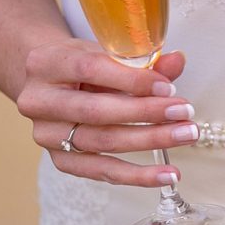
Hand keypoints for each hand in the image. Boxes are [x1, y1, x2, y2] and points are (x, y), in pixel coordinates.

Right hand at [17, 40, 196, 186]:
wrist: (49, 82)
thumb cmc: (81, 62)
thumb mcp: (104, 50)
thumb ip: (139, 58)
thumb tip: (177, 62)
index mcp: (46, 62)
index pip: (91, 69)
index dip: (131, 80)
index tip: (168, 88)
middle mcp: (39, 101)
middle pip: (96, 111)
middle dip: (146, 113)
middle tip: (185, 113)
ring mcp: (46, 135)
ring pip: (102, 143)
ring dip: (149, 141)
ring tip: (185, 136)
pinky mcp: (60, 161)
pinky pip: (101, 171)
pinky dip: (137, 175)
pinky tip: (166, 174)